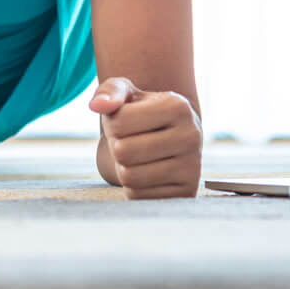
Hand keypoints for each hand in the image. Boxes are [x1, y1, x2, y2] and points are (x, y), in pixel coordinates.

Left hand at [88, 76, 201, 198]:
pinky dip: (133, 186)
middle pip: (123, 151)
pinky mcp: (186, 192)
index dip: (112, 123)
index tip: (125, 120)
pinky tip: (146, 172)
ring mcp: (192, 167)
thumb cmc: (143, 112)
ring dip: (123, 167)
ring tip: (136, 156)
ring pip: (129, 176)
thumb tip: (97, 105)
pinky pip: (138, 196)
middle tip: (128, 140)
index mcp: (178, 106)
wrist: (172, 137)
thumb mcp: (127, 92)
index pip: (119, 122)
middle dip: (116, 146)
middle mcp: (191, 136)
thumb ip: (109, 92)